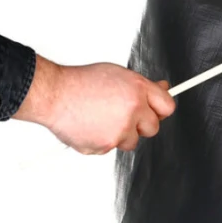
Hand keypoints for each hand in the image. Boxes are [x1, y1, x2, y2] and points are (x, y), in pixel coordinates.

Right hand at [15, 56, 176, 153]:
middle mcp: (132, 111)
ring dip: (121, 134)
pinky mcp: (105, 146)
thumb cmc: (80, 82)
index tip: (154, 110)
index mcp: (137, 90)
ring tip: (101, 118)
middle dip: (141, 124)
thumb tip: (163, 89)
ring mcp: (119, 131)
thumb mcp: (117, 75)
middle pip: (153, 128)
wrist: (54, 95)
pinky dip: (102, 140)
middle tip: (122, 114)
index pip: (167, 106)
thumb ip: (142, 86)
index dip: (159, 109)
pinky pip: (111, 147)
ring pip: (131, 141)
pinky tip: (90, 125)